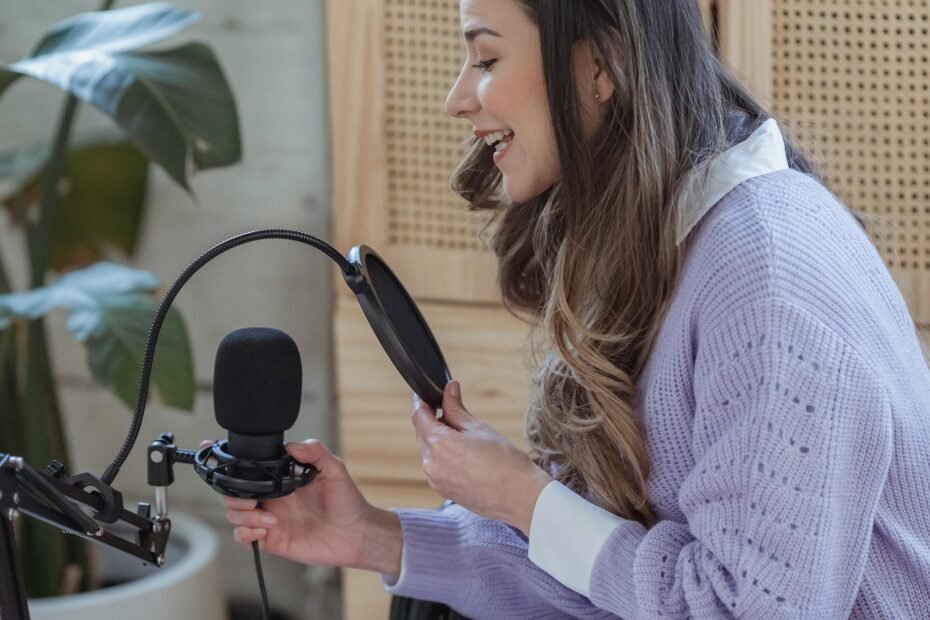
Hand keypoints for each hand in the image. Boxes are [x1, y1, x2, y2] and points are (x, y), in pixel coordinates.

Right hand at [208, 439, 402, 577]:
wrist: (356, 533)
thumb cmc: (346, 501)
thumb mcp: (334, 469)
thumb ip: (315, 452)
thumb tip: (292, 446)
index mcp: (281, 478)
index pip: (249, 468)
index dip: (228, 461)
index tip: (210, 449)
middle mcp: (271, 497)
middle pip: (232, 492)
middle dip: (231, 493)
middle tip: (251, 498)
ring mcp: (269, 518)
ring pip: (234, 513)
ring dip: (243, 514)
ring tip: (269, 517)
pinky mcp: (271, 539)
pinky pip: (243, 536)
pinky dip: (246, 532)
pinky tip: (265, 529)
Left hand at [412, 381, 551, 535]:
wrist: (521, 498)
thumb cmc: (506, 463)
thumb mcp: (480, 428)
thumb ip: (457, 408)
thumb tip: (449, 390)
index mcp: (440, 445)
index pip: (419, 417)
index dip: (421, 402)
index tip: (426, 394)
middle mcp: (432, 465)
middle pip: (423, 434)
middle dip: (433, 421)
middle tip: (452, 410)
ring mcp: (435, 480)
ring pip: (429, 451)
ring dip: (439, 440)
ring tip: (465, 437)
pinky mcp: (442, 491)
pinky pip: (436, 467)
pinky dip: (443, 457)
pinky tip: (465, 455)